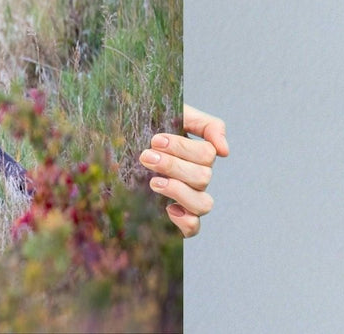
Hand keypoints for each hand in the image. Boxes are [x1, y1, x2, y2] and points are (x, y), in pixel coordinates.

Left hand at [142, 104, 227, 237]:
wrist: (117, 142)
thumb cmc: (147, 126)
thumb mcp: (175, 114)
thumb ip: (206, 125)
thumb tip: (225, 151)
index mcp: (198, 154)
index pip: (207, 153)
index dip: (183, 148)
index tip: (155, 140)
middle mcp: (197, 177)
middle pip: (202, 176)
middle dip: (172, 165)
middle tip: (145, 156)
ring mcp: (189, 199)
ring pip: (203, 203)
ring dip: (178, 191)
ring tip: (153, 182)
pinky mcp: (177, 218)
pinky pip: (193, 228)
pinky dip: (185, 220)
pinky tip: (167, 209)